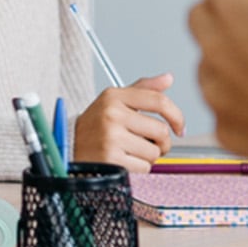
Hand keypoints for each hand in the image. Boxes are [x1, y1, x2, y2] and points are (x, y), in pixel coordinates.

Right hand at [71, 75, 185, 173]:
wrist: (67, 147)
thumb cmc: (95, 125)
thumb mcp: (114, 101)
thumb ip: (142, 89)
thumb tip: (168, 78)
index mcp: (114, 96)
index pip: (159, 101)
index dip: (177, 116)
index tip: (180, 128)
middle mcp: (112, 114)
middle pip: (160, 131)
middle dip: (162, 143)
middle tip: (151, 145)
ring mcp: (110, 137)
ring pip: (154, 152)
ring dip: (149, 157)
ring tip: (132, 152)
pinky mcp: (111, 159)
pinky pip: (144, 167)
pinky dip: (139, 168)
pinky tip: (125, 162)